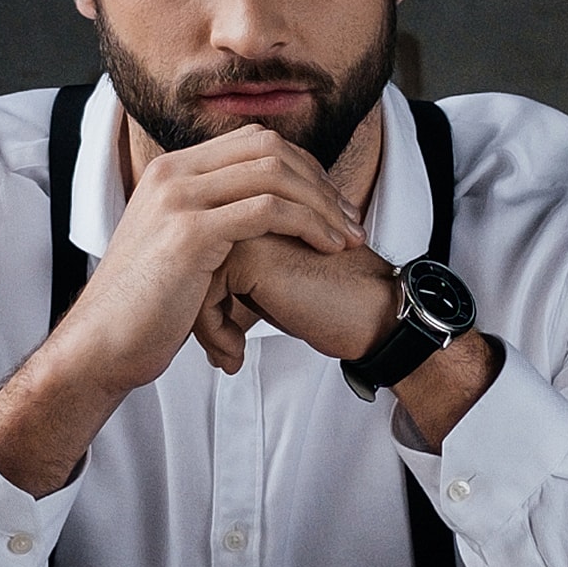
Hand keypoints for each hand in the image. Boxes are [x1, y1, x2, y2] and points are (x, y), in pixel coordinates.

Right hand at [47, 123, 365, 394]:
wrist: (102, 343)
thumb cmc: (144, 310)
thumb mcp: (176, 250)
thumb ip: (209, 222)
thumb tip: (254, 220)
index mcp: (169, 171)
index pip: (252, 142)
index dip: (301, 167)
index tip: (331, 205)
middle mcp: (172, 173)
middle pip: (269, 148)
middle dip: (319, 181)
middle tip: (350, 220)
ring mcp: (179, 198)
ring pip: (274, 173)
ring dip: (322, 204)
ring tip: (347, 237)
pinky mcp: (190, 231)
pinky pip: (267, 210)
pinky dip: (306, 224)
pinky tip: (325, 248)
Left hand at [193, 233, 401, 372]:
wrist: (374, 313)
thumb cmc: (330, 304)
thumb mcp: (271, 289)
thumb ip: (237, 279)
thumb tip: (193, 301)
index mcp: (252, 213)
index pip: (201, 256)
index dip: (207, 304)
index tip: (221, 340)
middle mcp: (248, 211)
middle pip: (193, 265)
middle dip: (201, 316)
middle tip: (222, 353)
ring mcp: (247, 226)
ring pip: (193, 279)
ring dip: (207, 327)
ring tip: (229, 355)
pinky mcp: (250, 251)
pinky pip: (205, 293)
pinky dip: (215, 331)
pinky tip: (236, 355)